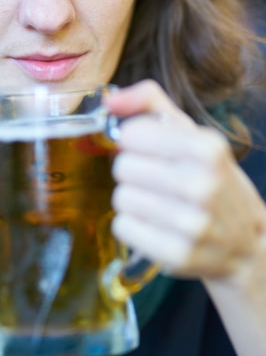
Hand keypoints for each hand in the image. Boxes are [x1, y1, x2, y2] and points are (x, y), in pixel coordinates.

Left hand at [105, 80, 265, 281]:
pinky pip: (122, 227)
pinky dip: (132, 225)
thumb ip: (150, 103)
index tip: (149, 150)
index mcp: (207, 149)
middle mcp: (202, 185)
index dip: (134, 141)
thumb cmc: (211, 181)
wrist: (243, 243)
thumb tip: (110, 100)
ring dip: (132, 199)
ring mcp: (191, 224)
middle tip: (155, 181)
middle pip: (122, 167)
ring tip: (157, 203)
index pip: (132, 134)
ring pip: (120, 198)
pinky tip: (155, 225)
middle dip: (133, 171)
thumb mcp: (192, 134)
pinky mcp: (176, 255)